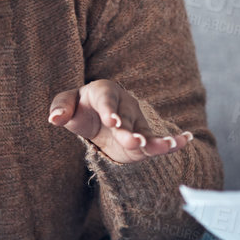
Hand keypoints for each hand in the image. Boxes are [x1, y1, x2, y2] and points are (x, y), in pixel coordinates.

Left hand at [47, 79, 195, 164]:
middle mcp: (124, 104)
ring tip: (164, 146)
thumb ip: (61, 108)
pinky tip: (185, 141)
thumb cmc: (81, 108)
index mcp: (104, 92)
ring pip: (144, 132)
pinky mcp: (143, 135)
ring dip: (152, 140)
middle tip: (133, 140)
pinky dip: (172, 141)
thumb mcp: (67, 105)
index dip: (110, 110)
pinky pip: (157, 139)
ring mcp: (136, 120)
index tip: (113, 121)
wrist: (97, 115)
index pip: (107, 101)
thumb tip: (54, 118)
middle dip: (129, 131)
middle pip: (127, 120)